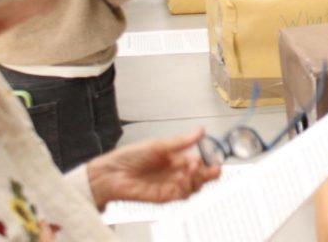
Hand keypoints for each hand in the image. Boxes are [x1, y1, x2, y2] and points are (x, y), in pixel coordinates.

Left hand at [86, 129, 220, 209]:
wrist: (112, 173)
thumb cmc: (130, 157)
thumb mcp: (158, 144)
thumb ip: (181, 141)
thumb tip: (201, 131)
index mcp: (176, 158)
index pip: (200, 161)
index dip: (209, 160)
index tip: (215, 157)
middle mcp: (176, 172)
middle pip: (201, 176)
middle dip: (209, 173)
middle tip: (213, 168)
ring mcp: (171, 185)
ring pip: (195, 187)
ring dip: (198, 179)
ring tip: (192, 169)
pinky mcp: (165, 196)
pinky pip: (182, 195)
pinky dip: (186, 187)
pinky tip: (182, 178)